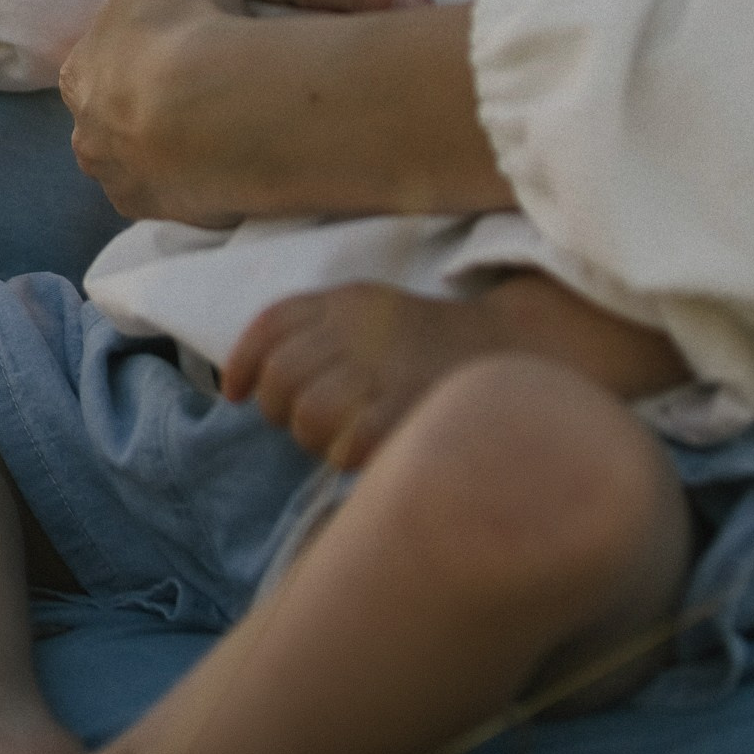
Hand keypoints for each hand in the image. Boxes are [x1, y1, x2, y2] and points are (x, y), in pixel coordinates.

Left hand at [59, 0, 252, 222]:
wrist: (223, 108)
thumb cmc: (179, 25)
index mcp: (79, 76)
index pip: (104, 58)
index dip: (142, 44)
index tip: (181, 37)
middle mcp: (90, 138)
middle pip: (121, 115)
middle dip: (155, 101)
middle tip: (207, 80)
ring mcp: (128, 183)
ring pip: (149, 159)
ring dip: (179, 143)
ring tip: (228, 118)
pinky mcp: (171, 215)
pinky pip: (187, 192)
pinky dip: (207, 175)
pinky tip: (237, 151)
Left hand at [223, 282, 511, 469]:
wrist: (519, 355)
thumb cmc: (435, 349)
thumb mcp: (376, 314)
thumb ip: (319, 333)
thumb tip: (252, 382)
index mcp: (349, 299)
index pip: (273, 324)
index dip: (243, 361)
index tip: (234, 392)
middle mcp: (360, 327)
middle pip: (282, 376)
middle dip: (282, 409)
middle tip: (309, 420)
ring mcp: (384, 368)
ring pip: (306, 416)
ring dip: (316, 438)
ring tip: (347, 434)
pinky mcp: (405, 410)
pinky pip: (345, 444)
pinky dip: (348, 454)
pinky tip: (371, 448)